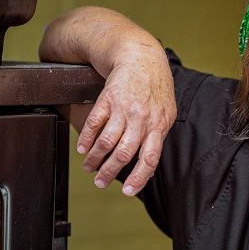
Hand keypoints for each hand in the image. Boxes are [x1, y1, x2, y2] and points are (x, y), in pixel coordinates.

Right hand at [77, 47, 175, 195]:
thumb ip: (157, 136)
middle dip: (109, 172)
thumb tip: (147, 164)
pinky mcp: (107, 99)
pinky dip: (87, 139)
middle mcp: (141, 119)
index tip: (127, 191)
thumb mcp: (166, 112)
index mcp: (158, 125)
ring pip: (106, 141)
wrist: (142, 58)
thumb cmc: (155, 88)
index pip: (149, 158)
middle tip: (99, 182)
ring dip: (94, 159)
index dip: (138, 177)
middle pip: (124, 153)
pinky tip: (83, 149)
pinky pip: (94, 124)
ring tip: (89, 167)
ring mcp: (124, 109)